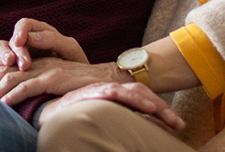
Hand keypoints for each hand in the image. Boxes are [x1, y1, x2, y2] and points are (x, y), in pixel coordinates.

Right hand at [0, 17, 88, 70]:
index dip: (20, 32)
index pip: (25, 25)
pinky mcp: (12, 66)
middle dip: (14, 50)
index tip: (20, 42)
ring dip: (2, 55)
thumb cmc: (76, 64)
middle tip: (21, 64)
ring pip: (2, 47)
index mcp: (41, 31)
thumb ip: (53, 40)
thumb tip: (31, 37)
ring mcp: (18, 53)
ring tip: (9, 64)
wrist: (78, 82)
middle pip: (12, 38)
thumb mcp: (69, 49)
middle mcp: (26, 40)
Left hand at [0, 56, 128, 105]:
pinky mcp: (53, 78)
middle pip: (4, 67)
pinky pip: (27, 86)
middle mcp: (38, 61)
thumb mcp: (55, 81)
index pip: (6, 63)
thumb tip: (19, 93)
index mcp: (37, 60)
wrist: (107, 79)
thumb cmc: (81, 83)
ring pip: (12, 75)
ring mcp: (45, 68)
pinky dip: (12, 96)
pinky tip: (1, 105)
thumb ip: (37, 83)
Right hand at [37, 82, 185, 131]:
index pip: (145, 98)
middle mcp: (111, 90)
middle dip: (163, 109)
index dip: (163, 110)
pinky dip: (125, 98)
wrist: (44, 110)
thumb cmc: (74, 117)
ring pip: (130, 93)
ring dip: (149, 103)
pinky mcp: (86, 93)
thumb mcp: (104, 119)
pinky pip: (108, 93)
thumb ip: (121, 121)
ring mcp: (99, 90)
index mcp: (117, 95)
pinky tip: (139, 105)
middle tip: (179, 124)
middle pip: (143, 94)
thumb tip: (142, 135)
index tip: (178, 126)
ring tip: (163, 114)